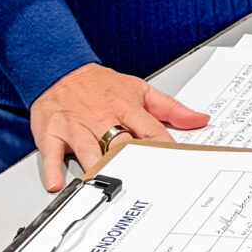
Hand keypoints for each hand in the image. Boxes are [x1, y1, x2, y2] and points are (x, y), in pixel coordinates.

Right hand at [29, 64, 210, 192]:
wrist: (59, 68)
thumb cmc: (99, 84)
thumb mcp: (139, 89)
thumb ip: (170, 108)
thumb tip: (199, 120)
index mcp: (126, 108)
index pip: (151, 132)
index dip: (165, 150)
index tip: (176, 168)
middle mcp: (102, 117)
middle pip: (120, 142)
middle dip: (132, 162)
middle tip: (143, 183)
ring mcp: (76, 125)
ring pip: (88, 148)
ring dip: (96, 166)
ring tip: (104, 183)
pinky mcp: (51, 132)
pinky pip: (52, 152)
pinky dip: (53, 169)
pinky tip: (57, 184)